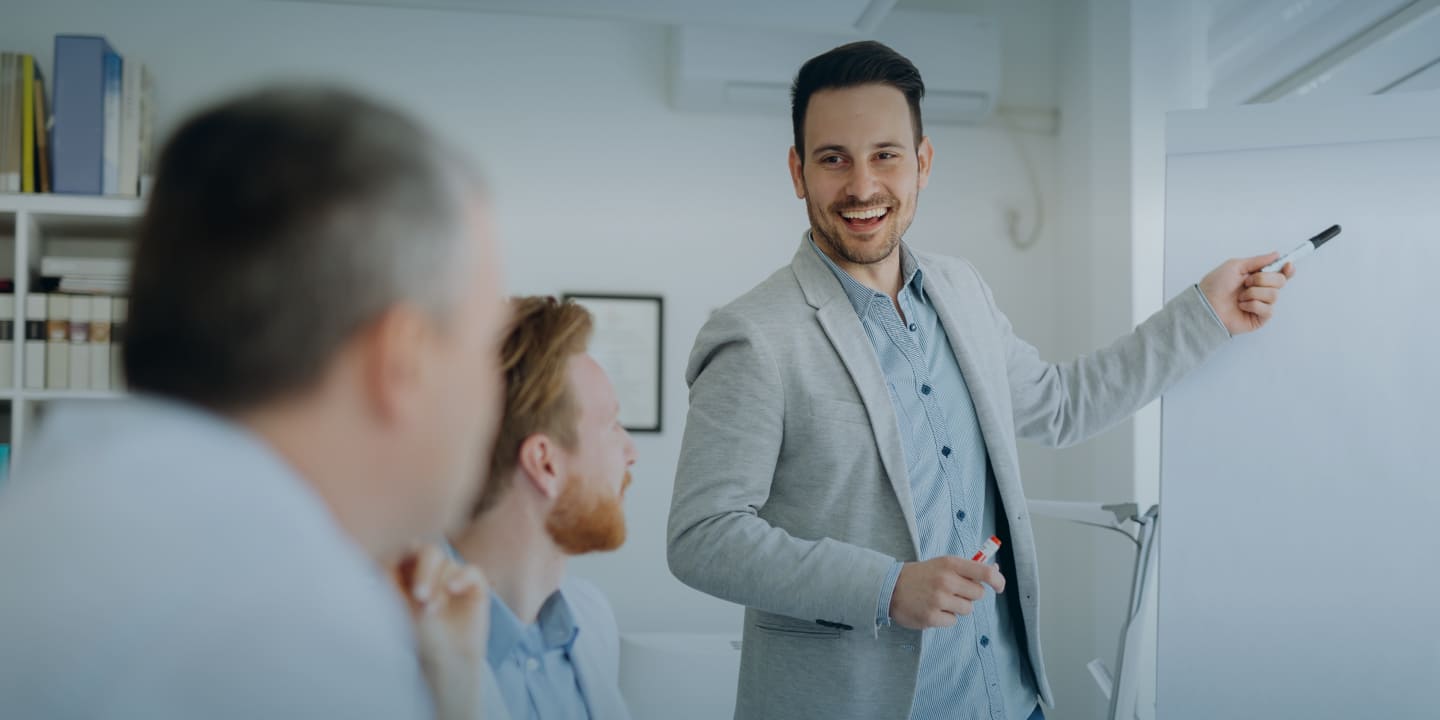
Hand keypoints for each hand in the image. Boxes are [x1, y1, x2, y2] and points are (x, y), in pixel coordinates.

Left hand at [393, 544, 488, 719]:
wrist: (447, 657)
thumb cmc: (420, 632)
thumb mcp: (399, 606)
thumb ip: (390, 581)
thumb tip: (384, 560)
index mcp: (412, 569)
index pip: (407, 551)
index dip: (401, 558)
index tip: (394, 577)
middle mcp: (434, 568)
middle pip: (428, 551)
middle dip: (423, 572)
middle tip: (420, 595)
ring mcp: (455, 574)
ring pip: (448, 564)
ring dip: (438, 586)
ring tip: (432, 611)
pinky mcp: (475, 583)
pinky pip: (471, 571)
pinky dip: (461, 577)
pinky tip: (453, 589)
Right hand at [889, 556, 1004, 629]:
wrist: (890, 588)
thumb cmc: (921, 575)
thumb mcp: (943, 564)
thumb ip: (968, 569)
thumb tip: (996, 571)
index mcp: (950, 564)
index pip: (985, 572)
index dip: (998, 581)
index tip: (999, 587)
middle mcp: (946, 580)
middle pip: (978, 594)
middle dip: (970, 595)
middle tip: (953, 591)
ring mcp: (939, 599)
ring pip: (967, 609)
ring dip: (957, 608)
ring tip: (940, 600)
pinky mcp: (932, 617)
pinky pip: (953, 621)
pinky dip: (945, 618)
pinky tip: (932, 609)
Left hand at [1198, 253, 1295, 334]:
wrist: (1205, 304)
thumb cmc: (1215, 285)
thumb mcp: (1235, 266)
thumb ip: (1258, 260)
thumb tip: (1276, 254)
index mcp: (1257, 278)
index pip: (1280, 274)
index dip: (1287, 270)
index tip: (1287, 265)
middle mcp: (1261, 291)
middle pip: (1280, 282)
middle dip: (1263, 279)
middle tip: (1246, 282)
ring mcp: (1261, 305)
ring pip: (1274, 295)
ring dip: (1254, 293)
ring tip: (1240, 296)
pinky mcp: (1259, 318)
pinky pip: (1267, 309)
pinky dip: (1253, 304)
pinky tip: (1241, 306)